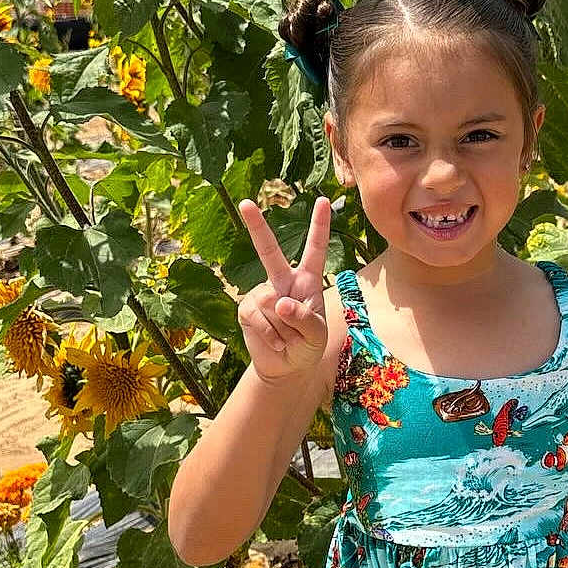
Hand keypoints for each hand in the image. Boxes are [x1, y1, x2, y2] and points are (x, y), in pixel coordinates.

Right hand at [236, 195, 331, 384]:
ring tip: (288, 338)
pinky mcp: (246, 309)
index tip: (322, 200)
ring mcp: (261, 293)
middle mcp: (282, 280)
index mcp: (307, 280)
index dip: (319, 226)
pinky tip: (276, 343)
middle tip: (245, 202)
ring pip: (271, 304)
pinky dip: (271, 336)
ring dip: (284, 329)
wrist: (286, 367)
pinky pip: (258, 318)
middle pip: (269, 251)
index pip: (315, 250)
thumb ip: (305, 319)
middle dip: (256, 226)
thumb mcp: (317, 335)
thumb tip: (279, 302)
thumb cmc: (308, 346)